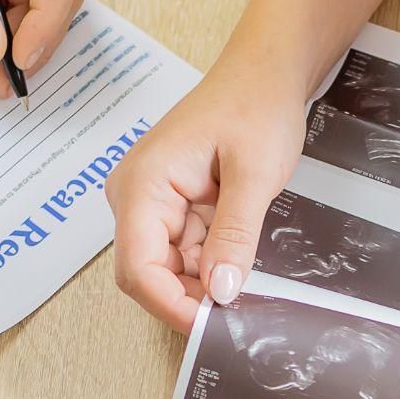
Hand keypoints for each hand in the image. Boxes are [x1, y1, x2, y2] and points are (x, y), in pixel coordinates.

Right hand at [106, 55, 307, 331]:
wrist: (264, 72)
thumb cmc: (255, 106)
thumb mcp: (254, 174)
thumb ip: (235, 235)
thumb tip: (221, 293)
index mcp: (142, 184)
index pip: (138, 267)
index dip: (171, 305)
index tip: (213, 326)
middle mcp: (135, 197)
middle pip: (147, 274)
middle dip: (188, 298)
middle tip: (237, 316)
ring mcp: (151, 203)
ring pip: (167, 269)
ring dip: (202, 284)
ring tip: (246, 289)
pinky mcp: (172, 208)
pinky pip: (183, 253)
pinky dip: (210, 266)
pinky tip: (238, 267)